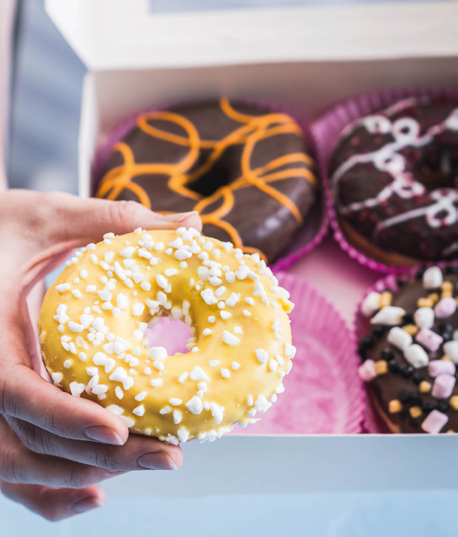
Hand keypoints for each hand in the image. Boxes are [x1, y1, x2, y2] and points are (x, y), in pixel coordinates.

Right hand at [0, 190, 200, 520]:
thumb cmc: (0, 225)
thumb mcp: (51, 216)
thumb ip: (116, 221)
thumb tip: (191, 224)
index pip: (17, 391)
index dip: (66, 417)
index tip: (119, 430)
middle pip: (31, 441)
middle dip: (99, 458)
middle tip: (168, 455)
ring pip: (22, 463)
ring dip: (85, 473)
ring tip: (153, 460)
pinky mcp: (2, 404)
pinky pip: (16, 461)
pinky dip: (51, 487)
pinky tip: (97, 493)